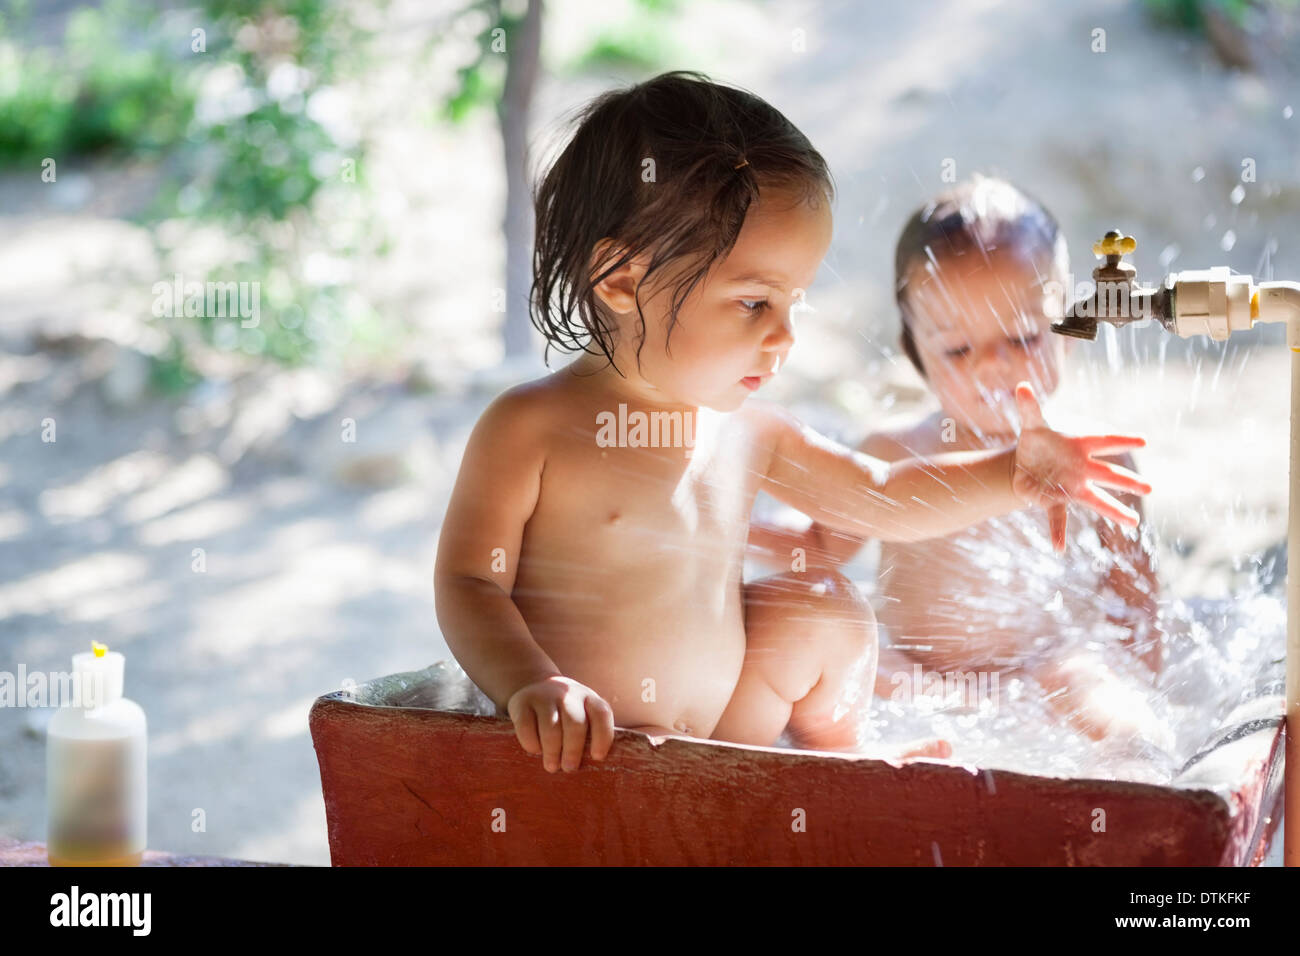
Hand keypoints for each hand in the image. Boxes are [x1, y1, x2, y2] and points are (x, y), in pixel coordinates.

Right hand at [506, 675, 615, 771]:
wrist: (533, 685)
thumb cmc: (563, 712)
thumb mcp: (582, 714)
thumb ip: (589, 733)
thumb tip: (593, 764)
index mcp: (588, 698)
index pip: (601, 714)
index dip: (602, 736)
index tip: (597, 757)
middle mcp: (567, 694)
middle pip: (575, 723)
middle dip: (573, 750)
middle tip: (569, 768)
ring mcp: (544, 696)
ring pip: (551, 727)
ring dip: (552, 751)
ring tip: (552, 766)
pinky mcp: (522, 702)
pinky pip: (526, 727)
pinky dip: (532, 744)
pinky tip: (536, 750)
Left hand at [1010, 382, 1151, 551]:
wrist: (1026, 460)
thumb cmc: (1038, 438)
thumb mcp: (1032, 422)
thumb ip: (1029, 407)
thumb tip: (1021, 386)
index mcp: (1081, 445)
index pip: (1105, 441)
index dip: (1122, 440)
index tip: (1142, 440)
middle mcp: (1083, 468)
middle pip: (1109, 475)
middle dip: (1127, 482)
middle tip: (1149, 488)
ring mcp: (1072, 486)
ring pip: (1096, 500)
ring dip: (1114, 511)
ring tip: (1134, 522)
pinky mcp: (1055, 500)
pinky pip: (1058, 518)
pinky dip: (1056, 533)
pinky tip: (1058, 548)